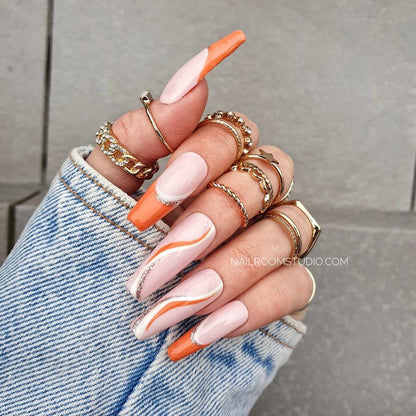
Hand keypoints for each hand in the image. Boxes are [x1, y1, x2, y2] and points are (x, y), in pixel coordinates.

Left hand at [87, 31, 318, 360]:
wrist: (108, 313)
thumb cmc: (108, 243)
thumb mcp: (108, 187)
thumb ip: (144, 132)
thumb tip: (193, 74)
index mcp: (211, 164)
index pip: (233, 133)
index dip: (199, 162)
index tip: (148, 207)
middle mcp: (250, 194)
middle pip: (264, 178)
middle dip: (210, 222)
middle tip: (156, 264)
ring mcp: (273, 238)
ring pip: (284, 231)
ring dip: (228, 270)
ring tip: (172, 305)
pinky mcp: (285, 285)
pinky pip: (295, 285)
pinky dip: (251, 308)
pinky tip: (204, 329)